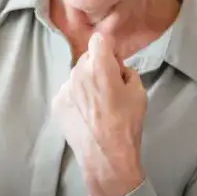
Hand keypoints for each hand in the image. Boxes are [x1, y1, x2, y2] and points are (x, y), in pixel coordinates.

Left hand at [52, 33, 147, 195]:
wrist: (106, 156)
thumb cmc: (126, 124)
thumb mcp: (139, 92)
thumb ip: (128, 72)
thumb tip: (119, 68)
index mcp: (100, 66)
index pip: (100, 39)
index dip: (109, 47)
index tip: (115, 61)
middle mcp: (78, 72)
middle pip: (88, 57)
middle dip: (98, 65)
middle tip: (110, 87)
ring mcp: (64, 88)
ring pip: (77, 75)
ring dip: (87, 82)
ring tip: (98, 105)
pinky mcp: (57, 104)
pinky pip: (69, 91)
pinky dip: (77, 97)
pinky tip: (87, 115)